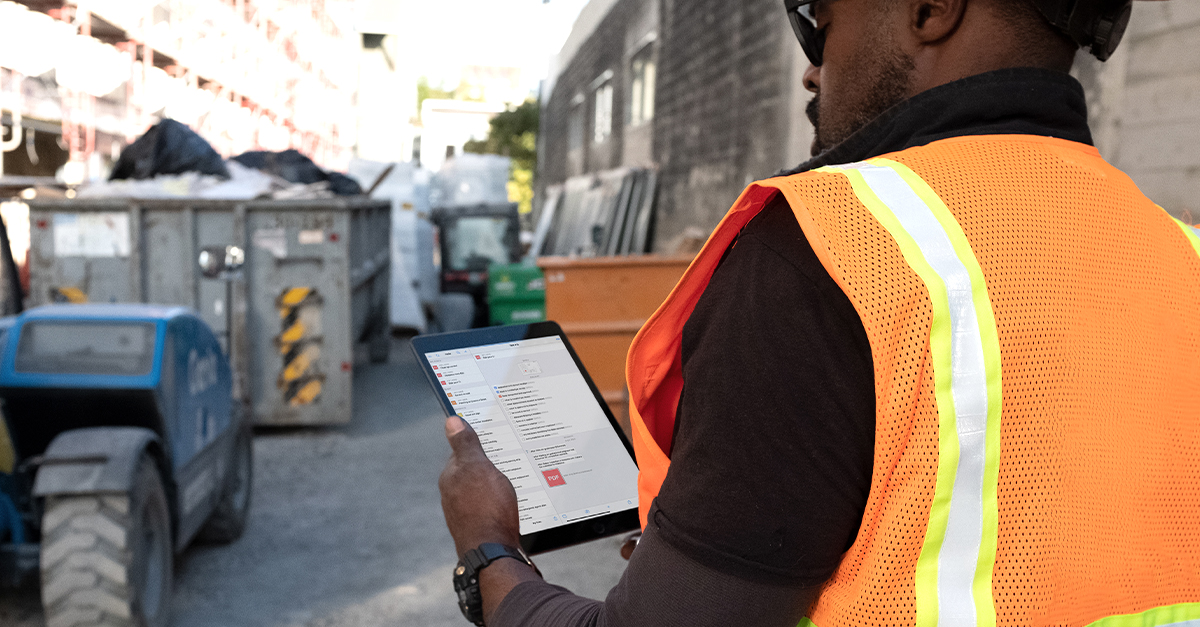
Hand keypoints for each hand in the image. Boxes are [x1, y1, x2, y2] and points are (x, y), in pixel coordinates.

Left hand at [439, 416, 521, 556]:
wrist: (493, 553)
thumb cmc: (486, 509)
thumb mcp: (478, 467)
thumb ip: (466, 444)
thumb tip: (451, 420)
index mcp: (451, 476)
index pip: (461, 449)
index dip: (478, 442)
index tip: (494, 435)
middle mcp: (453, 494)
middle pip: (473, 470)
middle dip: (489, 464)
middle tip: (512, 457)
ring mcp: (464, 512)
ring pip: (482, 489)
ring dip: (496, 484)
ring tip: (514, 482)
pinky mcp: (478, 526)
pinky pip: (489, 506)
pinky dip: (499, 501)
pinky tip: (511, 503)